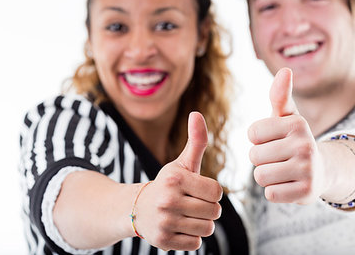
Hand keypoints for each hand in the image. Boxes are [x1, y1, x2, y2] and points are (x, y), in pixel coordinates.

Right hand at [136, 112, 222, 250]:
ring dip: (201, 223)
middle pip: (214, 212)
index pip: (217, 192)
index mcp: (176, 179)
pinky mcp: (163, 241)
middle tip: (192, 204)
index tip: (198, 189)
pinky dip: (191, 237)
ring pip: (207, 229)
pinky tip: (178, 227)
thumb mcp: (182, 163)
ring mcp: (165, 222)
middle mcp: (168, 200)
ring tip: (186, 215)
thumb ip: (196, 140)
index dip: (211, 192)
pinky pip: (195, 243)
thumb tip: (197, 113)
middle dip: (207, 208)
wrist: (137, 208)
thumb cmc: (168, 184)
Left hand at [248, 68, 326, 203]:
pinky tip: (288, 185)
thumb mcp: (287, 117)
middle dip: (261, 159)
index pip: (252, 133)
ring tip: (282, 171)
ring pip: (261, 176)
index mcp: (297, 124)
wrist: (321, 170)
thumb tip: (285, 69)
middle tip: (278, 158)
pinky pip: (271, 194)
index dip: (258, 139)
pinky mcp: (307, 192)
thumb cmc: (294, 140)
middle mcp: (305, 145)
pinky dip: (275, 192)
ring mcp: (308, 170)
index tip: (272, 139)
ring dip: (266, 176)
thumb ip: (280, 95)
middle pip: (254, 156)